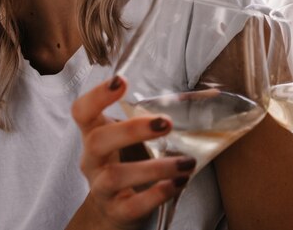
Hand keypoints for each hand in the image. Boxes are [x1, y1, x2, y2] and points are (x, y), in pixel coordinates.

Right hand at [71, 76, 195, 229]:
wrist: (113, 210)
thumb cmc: (127, 162)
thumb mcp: (130, 140)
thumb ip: (152, 119)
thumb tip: (210, 94)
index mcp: (94, 134)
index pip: (83, 111)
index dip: (98, 95)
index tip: (122, 81)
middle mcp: (92, 160)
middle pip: (98, 140)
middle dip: (132, 129)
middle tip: (166, 123)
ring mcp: (101, 187)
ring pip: (116, 176)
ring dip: (155, 167)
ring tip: (187, 162)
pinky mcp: (116, 211)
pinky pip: (133, 205)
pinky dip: (158, 194)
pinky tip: (179, 182)